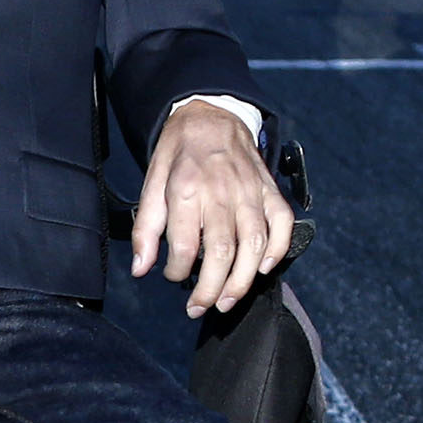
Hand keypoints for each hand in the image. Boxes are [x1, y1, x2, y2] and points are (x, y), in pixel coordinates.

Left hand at [131, 99, 293, 318]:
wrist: (212, 115)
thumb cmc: (179, 153)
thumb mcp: (152, 183)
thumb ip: (146, 227)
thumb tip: (140, 268)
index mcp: (186, 190)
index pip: (184, 246)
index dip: (177, 272)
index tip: (173, 276)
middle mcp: (221, 192)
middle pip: (222, 252)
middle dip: (211, 289)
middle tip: (199, 308)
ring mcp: (250, 191)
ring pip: (253, 244)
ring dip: (242, 280)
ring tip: (228, 301)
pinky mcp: (270, 190)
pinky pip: (282, 224)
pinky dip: (277, 250)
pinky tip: (263, 268)